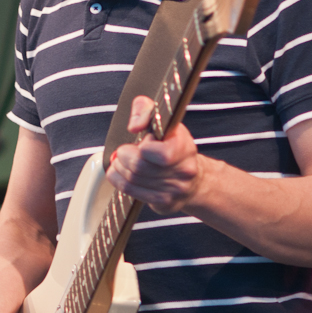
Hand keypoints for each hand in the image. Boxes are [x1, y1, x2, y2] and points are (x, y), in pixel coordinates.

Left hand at [106, 95, 204, 213]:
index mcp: (185, 148)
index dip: (145, 146)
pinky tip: (120, 172)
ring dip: (118, 168)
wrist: (193, 178)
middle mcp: (184, 171)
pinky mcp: (163, 203)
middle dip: (124, 156)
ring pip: (132, 180)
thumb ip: (144, 109)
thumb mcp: (163, 119)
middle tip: (123, 151)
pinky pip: (131, 192)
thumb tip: (134, 126)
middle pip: (139, 167)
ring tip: (121, 160)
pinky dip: (118, 180)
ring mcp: (174, 190)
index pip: (162, 154)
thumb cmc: (173, 144)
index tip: (145, 140)